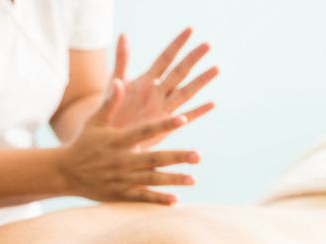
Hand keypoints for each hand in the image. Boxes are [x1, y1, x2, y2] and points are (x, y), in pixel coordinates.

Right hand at [58, 89, 199, 204]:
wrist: (64, 173)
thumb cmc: (82, 144)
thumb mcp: (94, 122)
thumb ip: (110, 103)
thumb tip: (120, 80)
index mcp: (117, 140)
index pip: (145, 131)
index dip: (164, 124)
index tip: (183, 118)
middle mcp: (121, 160)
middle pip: (153, 158)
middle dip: (176, 157)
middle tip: (198, 155)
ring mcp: (121, 178)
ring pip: (151, 179)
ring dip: (172, 180)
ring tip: (192, 179)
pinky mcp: (119, 193)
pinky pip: (141, 197)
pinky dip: (157, 199)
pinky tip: (175, 200)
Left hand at [109, 28, 218, 147]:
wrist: (110, 133)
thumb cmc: (111, 107)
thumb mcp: (115, 82)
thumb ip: (122, 59)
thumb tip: (124, 33)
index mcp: (146, 80)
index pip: (165, 59)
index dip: (177, 44)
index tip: (190, 29)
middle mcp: (158, 92)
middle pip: (179, 72)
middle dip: (192, 59)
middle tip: (207, 44)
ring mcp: (163, 108)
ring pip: (186, 92)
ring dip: (200, 81)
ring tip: (216, 69)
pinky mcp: (165, 125)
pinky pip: (185, 117)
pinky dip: (198, 111)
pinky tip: (211, 104)